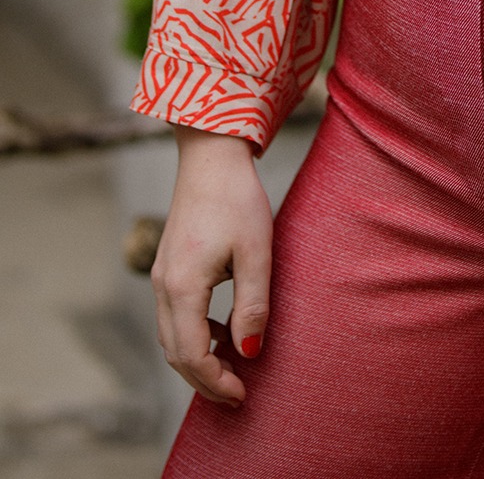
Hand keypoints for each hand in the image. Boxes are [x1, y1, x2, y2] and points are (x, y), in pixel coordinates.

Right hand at [151, 125, 273, 406]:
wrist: (211, 156)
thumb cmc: (237, 199)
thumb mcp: (256, 252)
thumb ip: (253, 304)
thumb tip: (249, 352)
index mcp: (183, 286)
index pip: (192, 354)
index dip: (216, 381)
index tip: (243, 393)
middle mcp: (164, 285)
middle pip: (176, 352)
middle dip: (204, 379)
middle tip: (236, 394)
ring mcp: (161, 275)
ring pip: (170, 336)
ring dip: (197, 359)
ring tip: (231, 369)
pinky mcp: (167, 265)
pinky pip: (173, 315)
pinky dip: (192, 335)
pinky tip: (222, 331)